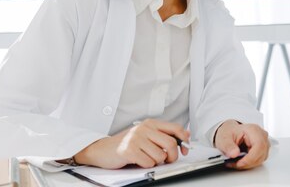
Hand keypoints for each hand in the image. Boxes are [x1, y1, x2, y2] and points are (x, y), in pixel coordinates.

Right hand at [73, 119, 189, 168]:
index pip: (175, 128)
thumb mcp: (146, 135)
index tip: (184, 150)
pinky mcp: (129, 150)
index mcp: (151, 123)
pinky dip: (146, 165)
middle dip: (173, 156)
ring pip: (160, 156)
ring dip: (156, 162)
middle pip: (171, 143)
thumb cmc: (127, 143)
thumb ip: (163, 135)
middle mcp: (144, 128)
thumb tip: (186, 136)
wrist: (103, 149)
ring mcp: (136, 138)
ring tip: (146, 158)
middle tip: (168, 160)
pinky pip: (148, 162)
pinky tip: (138, 160)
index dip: (184, 140)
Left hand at [213, 120, 269, 169]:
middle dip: (246, 163)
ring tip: (236, 162)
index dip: (250, 158)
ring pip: (260, 159)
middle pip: (260, 154)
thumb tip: (234, 154)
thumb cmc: (229, 132)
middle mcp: (261, 136)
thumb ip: (228, 146)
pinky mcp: (263, 150)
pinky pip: (259, 160)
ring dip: (247, 164)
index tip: (239, 163)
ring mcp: (264, 143)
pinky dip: (249, 163)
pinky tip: (241, 161)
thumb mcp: (224, 138)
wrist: (230, 131)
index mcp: (253, 130)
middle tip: (234, 163)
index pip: (259, 146)